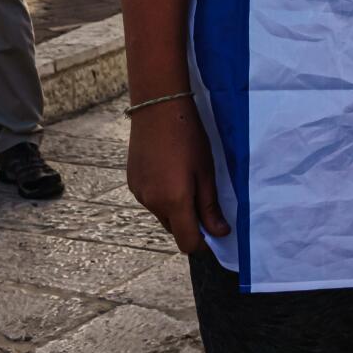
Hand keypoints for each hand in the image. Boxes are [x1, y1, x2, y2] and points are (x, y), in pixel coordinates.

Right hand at [127, 97, 230, 252]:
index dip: (202, 244)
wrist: (158, 108)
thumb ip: (211, 206)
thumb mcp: (206, 172)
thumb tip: (220, 233)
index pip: (187, 242)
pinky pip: (150, 199)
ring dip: (175, 208)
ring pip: (162, 214)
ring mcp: (139, 193)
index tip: (215, 234)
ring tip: (186, 179)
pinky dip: (161, 195)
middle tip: (203, 199)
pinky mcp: (132, 182)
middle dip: (190, 223)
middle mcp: (153, 202)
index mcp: (174, 202)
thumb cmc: (189, 137)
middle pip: (174, 229)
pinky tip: (170, 172)